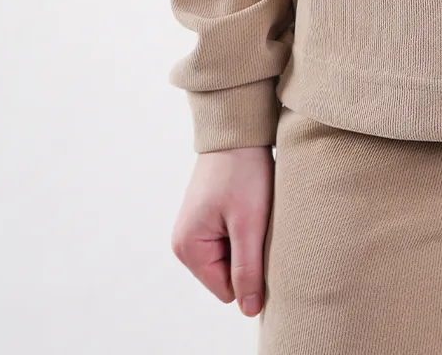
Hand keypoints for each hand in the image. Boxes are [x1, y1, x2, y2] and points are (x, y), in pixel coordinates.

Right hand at [171, 145, 273, 317]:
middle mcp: (184, 244)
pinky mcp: (205, 221)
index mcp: (189, 248)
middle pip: (226, 276)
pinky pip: (229, 242)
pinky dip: (243, 229)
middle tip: (255, 221)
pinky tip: (246, 206)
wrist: (238, 131)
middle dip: (247, 254)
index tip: (257, 237)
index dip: (249, 270)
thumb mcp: (250, 223)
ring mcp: (194, 232)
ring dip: (247, 241)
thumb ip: (247, 269)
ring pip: (230, 259)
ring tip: (250, 211)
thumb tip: (249, 310)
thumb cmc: (243, 172)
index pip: (227, 290)